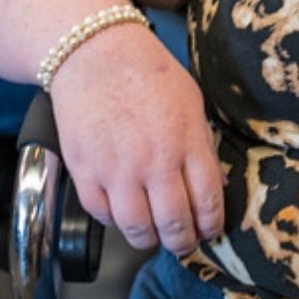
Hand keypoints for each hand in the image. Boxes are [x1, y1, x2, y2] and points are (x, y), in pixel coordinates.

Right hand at [49, 20, 223, 254]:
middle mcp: (153, 160)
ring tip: (154, 235)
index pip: (207, 200)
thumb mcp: (191, 103)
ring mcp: (117, 169)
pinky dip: (114, 222)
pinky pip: (102, 214)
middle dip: (183, 242)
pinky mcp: (85, 171)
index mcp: (187, 141)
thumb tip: (213, 184)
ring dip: (148, 239)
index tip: (210, 232)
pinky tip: (123, 214)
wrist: (96, 53)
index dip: (211, 225)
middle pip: (174, 223)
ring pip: (136, 228)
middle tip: (184, 244)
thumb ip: (201, 146)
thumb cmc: (147, 73)